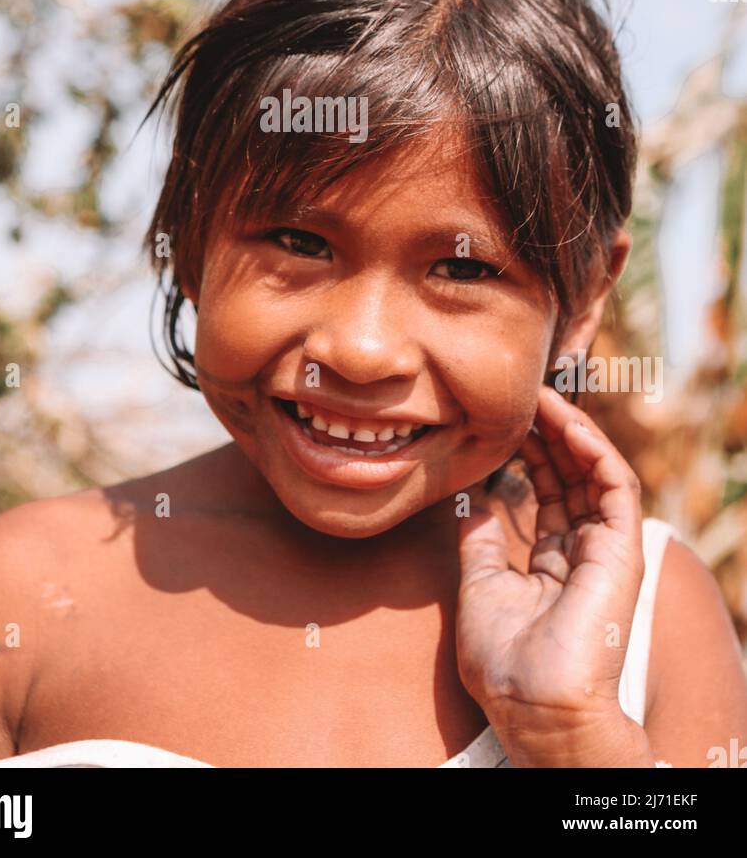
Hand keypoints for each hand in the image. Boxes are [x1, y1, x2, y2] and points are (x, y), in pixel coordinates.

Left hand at [455, 385, 645, 758]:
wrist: (533, 702)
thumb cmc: (505, 661)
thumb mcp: (481, 587)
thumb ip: (481, 542)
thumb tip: (472, 502)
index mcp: (556, 563)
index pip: (550, 492)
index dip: (531, 452)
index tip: (506, 419)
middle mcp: (586, 552)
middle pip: (572, 475)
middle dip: (549, 431)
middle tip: (524, 394)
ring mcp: (607, 550)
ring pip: (596, 471)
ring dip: (571, 429)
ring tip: (543, 396)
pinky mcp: (623, 549)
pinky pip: (616, 485)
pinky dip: (594, 449)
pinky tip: (566, 423)